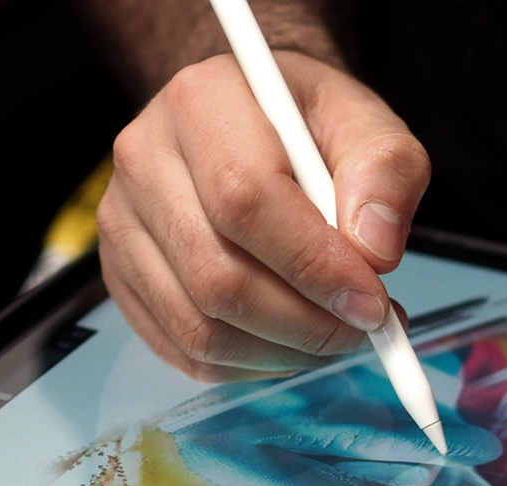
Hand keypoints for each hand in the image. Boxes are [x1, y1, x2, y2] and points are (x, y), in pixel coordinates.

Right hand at [96, 51, 428, 380]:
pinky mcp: (122, 274)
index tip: (372, 302)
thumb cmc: (305, 124)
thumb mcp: (363, 120)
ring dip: (282, 352)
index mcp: (200, 101)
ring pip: (198, 326)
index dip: (312, 264)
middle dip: (305, 324)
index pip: (243, 199)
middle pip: (216, 277)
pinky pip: (183, 349)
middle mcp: (143, 159)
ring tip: (335, 331)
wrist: (248, 123)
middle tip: (365, 327)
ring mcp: (122, 223)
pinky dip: (250, 364)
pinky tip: (290, 338)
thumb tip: (374, 251)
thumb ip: (385, 171)